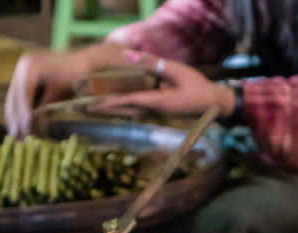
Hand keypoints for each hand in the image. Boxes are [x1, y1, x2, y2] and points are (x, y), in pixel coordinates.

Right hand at [5, 43, 129, 135]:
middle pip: (14, 96)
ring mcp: (21, 71)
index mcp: (31, 65)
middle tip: (17, 135)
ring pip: (13, 98)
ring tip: (15, 134)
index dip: (24, 111)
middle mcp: (22, 66)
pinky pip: (18, 97)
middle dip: (16, 117)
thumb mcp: (61, 92)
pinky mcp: (23, 78)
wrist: (82, 63)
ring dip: (13, 117)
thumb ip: (47, 107)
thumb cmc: (76, 75)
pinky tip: (18, 125)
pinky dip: (19, 111)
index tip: (25, 126)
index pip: (24, 92)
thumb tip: (36, 126)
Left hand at [91, 52, 233, 117]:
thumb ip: (153, 63)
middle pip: (123, 110)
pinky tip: (116, 105)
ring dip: (112, 110)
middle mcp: (153, 109)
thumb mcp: (176, 70)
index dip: (108, 102)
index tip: (92, 104)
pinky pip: (138, 108)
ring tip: (94, 107)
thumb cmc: (198, 87)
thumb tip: (130, 56)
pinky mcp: (160, 109)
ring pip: (129, 111)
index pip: (127, 102)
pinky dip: (124, 107)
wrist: (214, 103)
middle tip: (83, 109)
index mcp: (156, 102)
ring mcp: (156, 111)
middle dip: (104, 109)